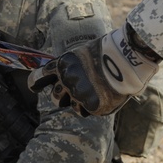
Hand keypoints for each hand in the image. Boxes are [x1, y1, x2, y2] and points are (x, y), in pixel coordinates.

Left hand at [28, 25, 159, 116]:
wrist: (128, 57)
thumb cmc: (109, 51)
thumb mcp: (83, 52)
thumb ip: (72, 66)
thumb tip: (63, 75)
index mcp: (62, 64)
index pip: (39, 77)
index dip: (35, 84)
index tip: (34, 88)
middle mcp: (67, 80)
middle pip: (55, 97)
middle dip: (61, 96)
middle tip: (73, 92)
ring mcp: (79, 93)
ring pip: (70, 106)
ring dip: (77, 102)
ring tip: (93, 92)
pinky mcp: (92, 105)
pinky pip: (86, 111)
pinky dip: (92, 107)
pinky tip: (103, 97)